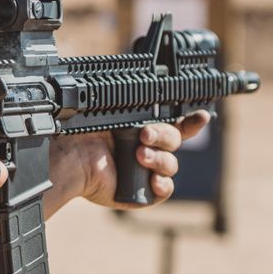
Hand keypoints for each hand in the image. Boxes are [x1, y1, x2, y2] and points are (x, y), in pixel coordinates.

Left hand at [45, 111, 210, 215]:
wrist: (71, 157)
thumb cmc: (82, 130)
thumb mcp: (109, 108)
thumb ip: (133, 100)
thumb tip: (152, 79)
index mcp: (139, 128)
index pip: (174, 124)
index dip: (191, 122)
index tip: (201, 116)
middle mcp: (144, 149)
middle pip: (174, 140)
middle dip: (164, 135)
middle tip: (144, 135)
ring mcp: (142, 172)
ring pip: (171, 164)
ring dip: (160, 158)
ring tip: (139, 155)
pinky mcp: (139, 194)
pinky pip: (163, 190)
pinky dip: (162, 183)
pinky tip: (152, 178)